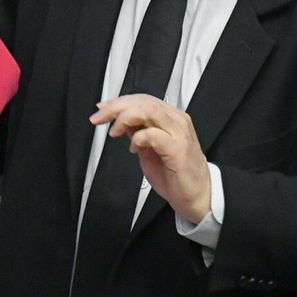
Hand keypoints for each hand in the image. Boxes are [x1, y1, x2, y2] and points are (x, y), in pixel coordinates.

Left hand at [90, 94, 211, 223]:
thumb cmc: (174, 174)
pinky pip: (153, 134)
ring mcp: (179, 134)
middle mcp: (177, 121)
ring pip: (148, 111)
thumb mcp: (149, 148)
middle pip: (143, 101)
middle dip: (116, 107)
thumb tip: (119, 120)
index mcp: (171, 117)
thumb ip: (137, 132)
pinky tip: (133, 148)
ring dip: (125, 118)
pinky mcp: (177, 150)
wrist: (197, 196)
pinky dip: (138, 138)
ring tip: (114, 132)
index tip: (101, 108)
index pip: (143, 99)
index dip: (120, 101)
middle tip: (98, 117)